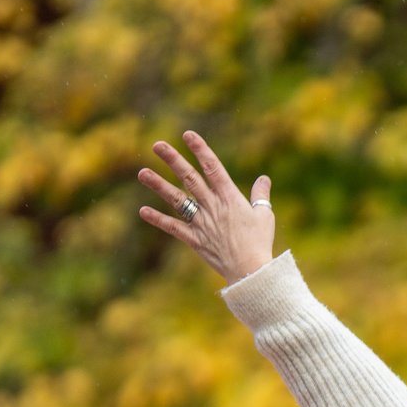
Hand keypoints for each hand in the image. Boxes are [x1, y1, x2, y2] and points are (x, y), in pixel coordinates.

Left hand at [138, 131, 275, 283]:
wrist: (251, 271)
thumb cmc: (261, 243)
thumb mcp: (265, 216)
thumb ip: (261, 195)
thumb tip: (264, 179)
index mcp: (230, 197)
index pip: (213, 167)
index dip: (200, 150)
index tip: (188, 135)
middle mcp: (213, 206)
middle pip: (190, 178)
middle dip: (173, 160)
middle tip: (157, 145)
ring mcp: (201, 222)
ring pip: (177, 199)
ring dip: (159, 185)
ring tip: (142, 172)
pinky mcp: (194, 239)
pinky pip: (173, 227)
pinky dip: (158, 220)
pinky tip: (143, 211)